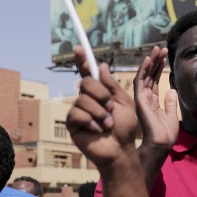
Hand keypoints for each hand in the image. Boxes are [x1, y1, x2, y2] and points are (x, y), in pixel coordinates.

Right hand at [67, 47, 138, 167]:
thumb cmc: (124, 128)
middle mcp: (86, 99)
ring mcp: (79, 111)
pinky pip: (77, 114)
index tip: (78, 47)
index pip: (88, 73)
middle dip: (101, 94)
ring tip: (107, 125)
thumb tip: (101, 66)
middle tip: (111, 108)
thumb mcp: (123, 102)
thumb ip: (111, 85)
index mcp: (99, 92)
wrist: (121, 149)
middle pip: (85, 82)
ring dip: (100, 113)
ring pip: (83, 99)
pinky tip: (97, 131)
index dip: (82, 60)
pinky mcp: (72, 124)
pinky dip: (91, 122)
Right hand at [134, 46, 177, 148]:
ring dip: (150, 62)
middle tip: (161, 49)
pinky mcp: (139, 100)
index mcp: (153, 102)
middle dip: (155, 62)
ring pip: (144, 76)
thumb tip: (172, 90)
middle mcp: (146, 98)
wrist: (161, 144)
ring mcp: (141, 99)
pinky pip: (140, 82)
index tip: (165, 56)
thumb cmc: (166, 134)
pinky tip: (148, 60)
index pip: (155, 81)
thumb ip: (170, 103)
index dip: (159, 68)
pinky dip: (143, 70)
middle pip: (150, 76)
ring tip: (157, 50)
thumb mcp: (171, 116)